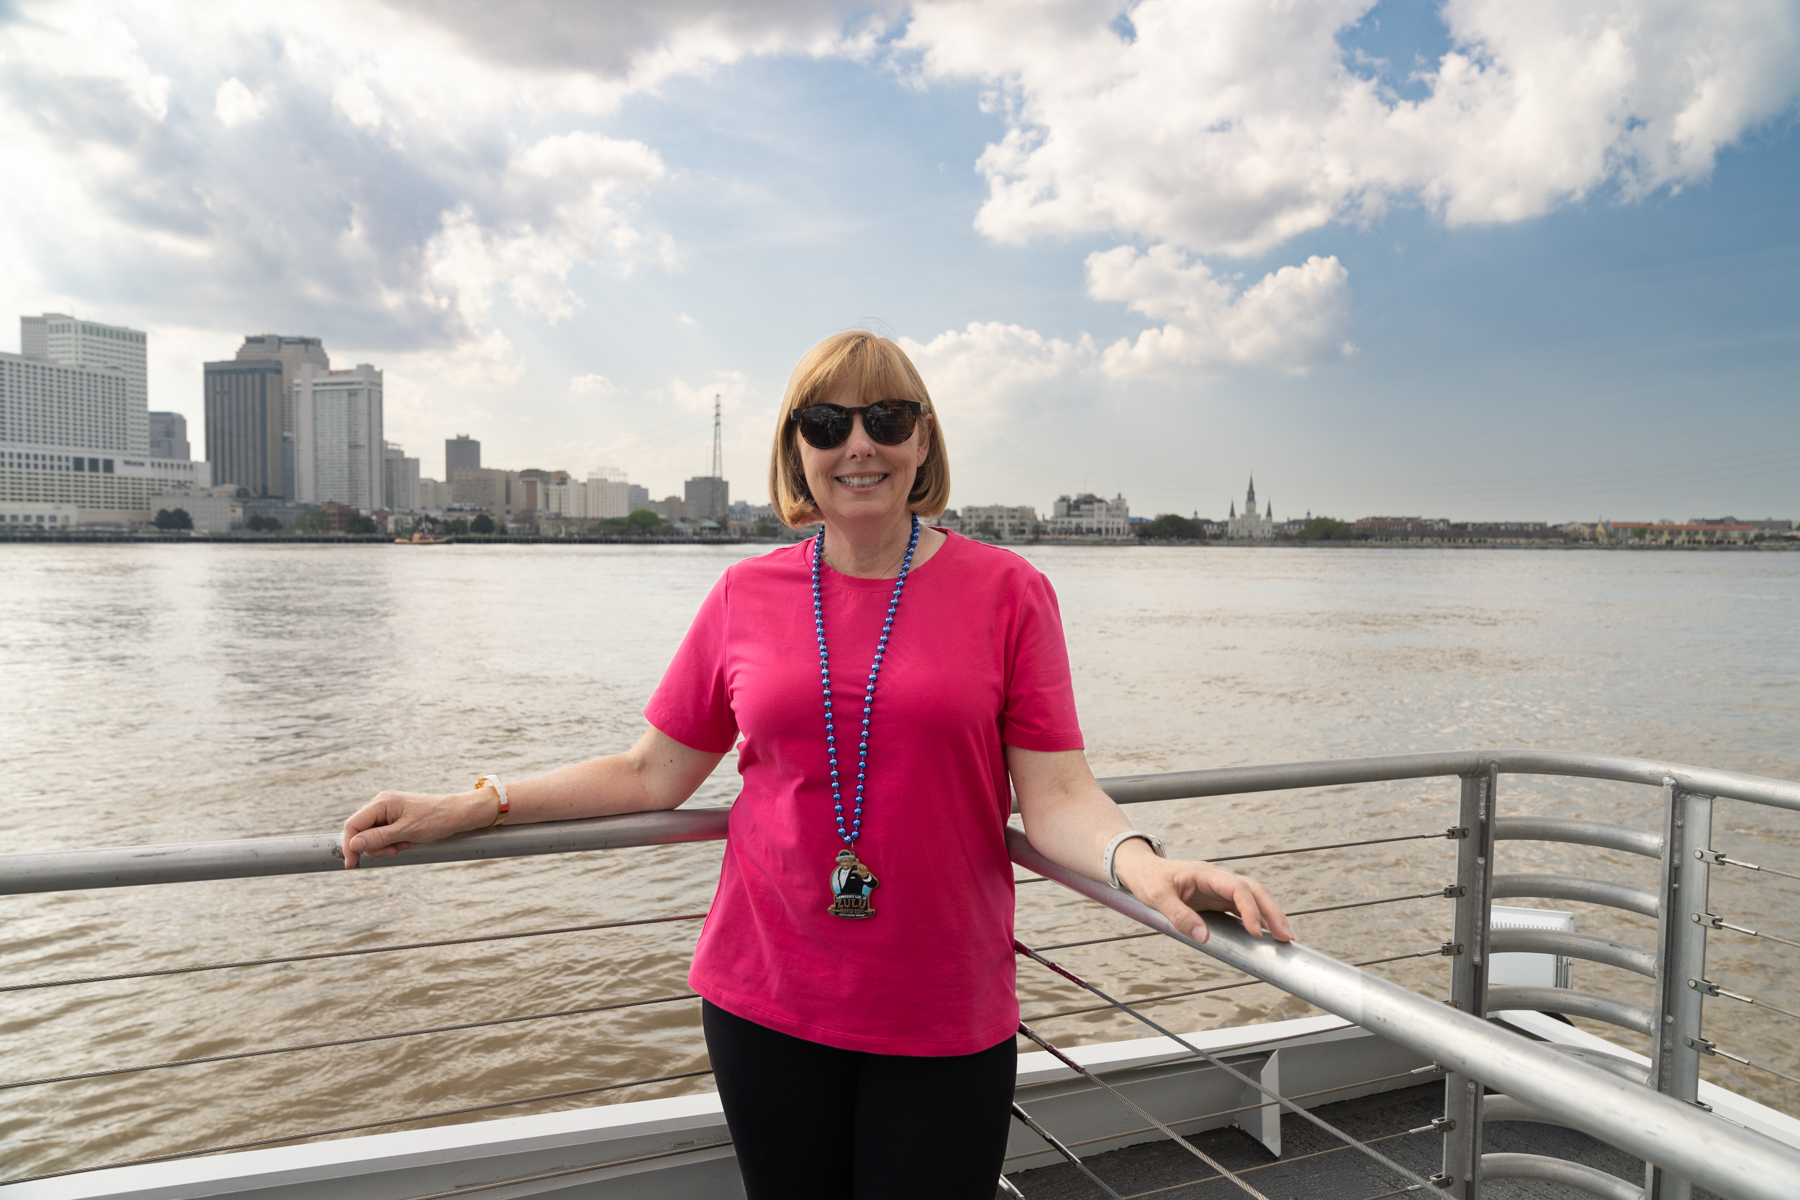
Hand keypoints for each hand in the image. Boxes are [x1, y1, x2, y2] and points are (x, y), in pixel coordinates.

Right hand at [340, 789, 491, 868]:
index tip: (352, 864)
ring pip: (373, 836)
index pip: (353, 824)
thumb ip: (378, 838)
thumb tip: (353, 844)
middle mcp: (382, 804)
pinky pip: (385, 835)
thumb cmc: (435, 819)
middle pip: (362, 832)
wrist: (457, 814)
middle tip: (395, 850)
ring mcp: (389, 811)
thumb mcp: (406, 832)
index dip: (350, 845)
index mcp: (382, 802)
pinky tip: (407, 842)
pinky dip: (393, 843)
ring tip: (405, 844)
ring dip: (386, 846)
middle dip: (376, 847)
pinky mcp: (395, 818)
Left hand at [1112, 843, 1292, 944]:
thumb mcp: (1156, 897)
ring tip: (1284, 939)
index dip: (1250, 909)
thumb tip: (1204, 938)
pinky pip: (1243, 907)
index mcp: (1206, 874)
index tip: (1256, 932)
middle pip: (1255, 890)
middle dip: (1273, 912)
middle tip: (1286, 937)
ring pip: (1254, 898)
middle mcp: (1218, 879)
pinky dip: (1257, 919)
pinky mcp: (1218, 899)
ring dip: (1270, 916)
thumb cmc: (1147, 879)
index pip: (1237, 888)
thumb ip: (1179, 916)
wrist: (1140, 869)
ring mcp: (1219, 889)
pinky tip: (1266, 935)